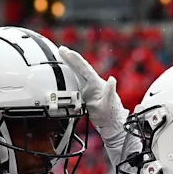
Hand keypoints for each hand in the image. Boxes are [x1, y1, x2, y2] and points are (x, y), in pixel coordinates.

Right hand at [57, 46, 130, 161]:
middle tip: (61, 49)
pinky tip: (62, 74)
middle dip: (70, 59)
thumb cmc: (110, 114)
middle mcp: (91, 84)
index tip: (68, 52)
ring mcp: (87, 89)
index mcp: (97, 84)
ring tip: (59, 57)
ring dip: (68, 66)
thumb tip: (112, 79)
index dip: (76, 60)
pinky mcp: (83, 95)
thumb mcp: (109, 104)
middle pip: (79, 69)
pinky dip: (68, 78)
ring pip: (76, 75)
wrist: (109, 124)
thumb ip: (110, 92)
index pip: (85, 69)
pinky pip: (74, 84)